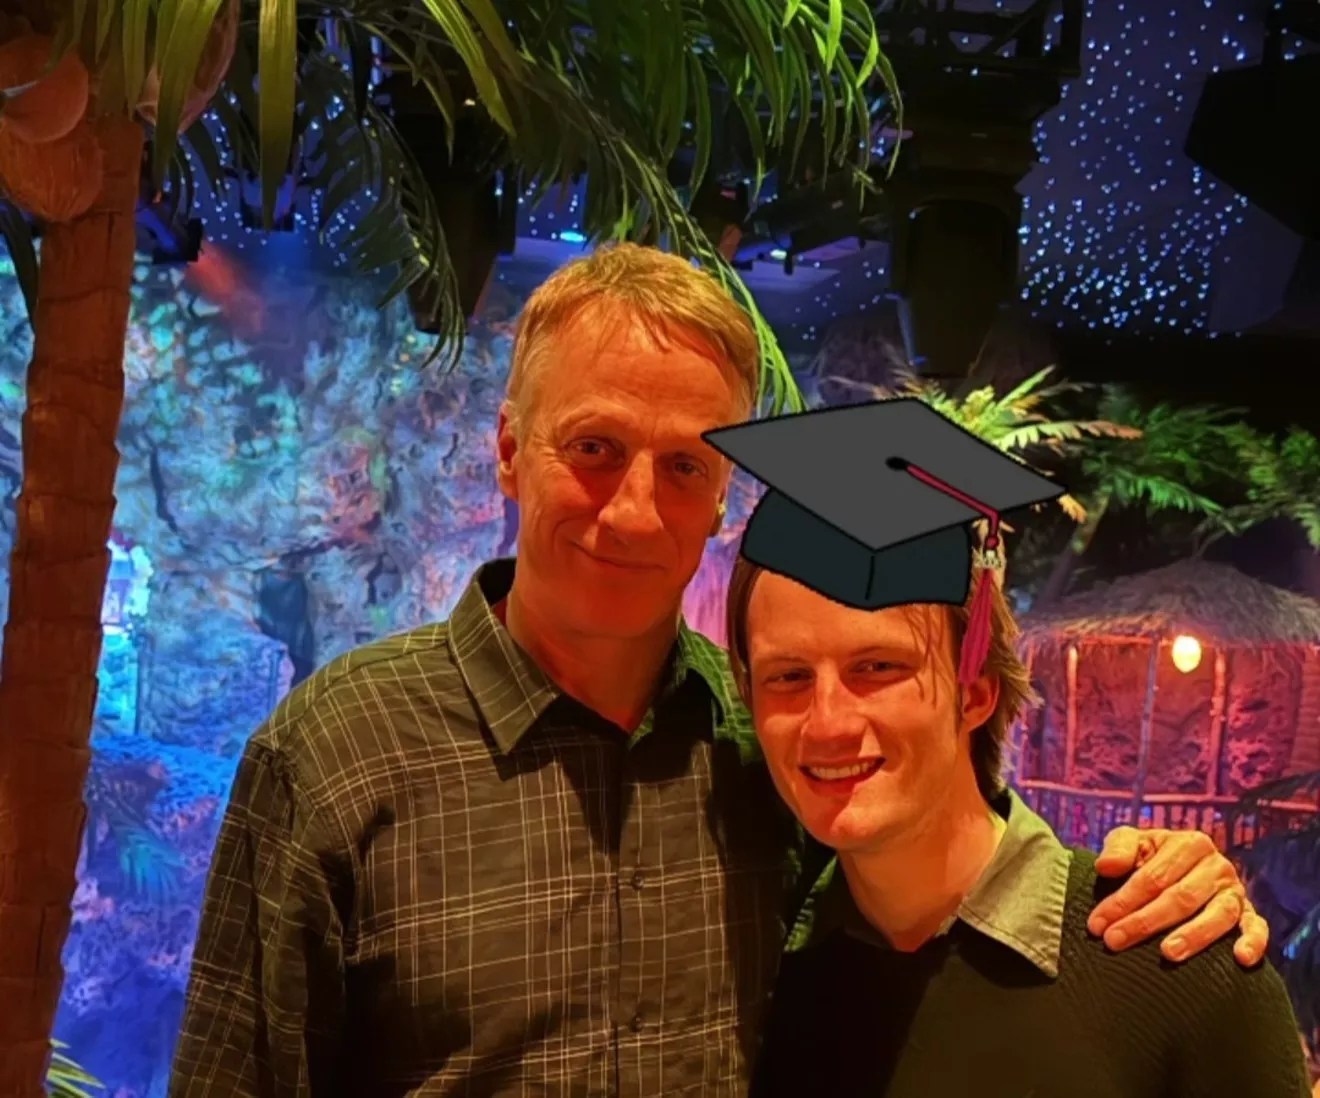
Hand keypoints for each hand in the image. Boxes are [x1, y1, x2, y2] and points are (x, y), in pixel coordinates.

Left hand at [1087, 826, 1268, 965]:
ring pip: (1218, 914)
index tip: (1097, 924)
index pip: (1152, 877)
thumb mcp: (1133, 843)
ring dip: (1193, 935)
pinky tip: (1240, 959)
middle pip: (1180, 897)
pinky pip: (1257, 927)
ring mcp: (1235, 891)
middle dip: (1144, 922)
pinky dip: (1253, 942)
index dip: (1122, 901)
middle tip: (1114, 942)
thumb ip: (1119, 849)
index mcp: (1189, 844)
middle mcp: (1217, 866)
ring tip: (1167, 953)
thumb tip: (1105, 867)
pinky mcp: (1250, 913)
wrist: (1181, 868)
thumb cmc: (1152, 858)